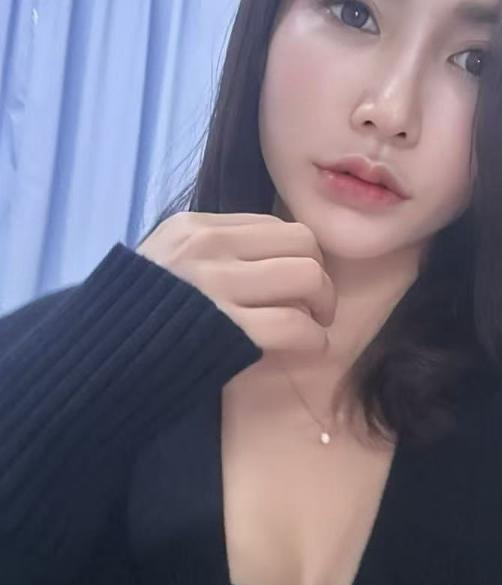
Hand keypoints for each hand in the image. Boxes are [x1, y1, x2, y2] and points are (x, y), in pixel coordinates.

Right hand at [136, 212, 335, 353]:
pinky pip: (294, 325)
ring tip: (315, 327)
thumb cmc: (136, 317)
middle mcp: (207, 248)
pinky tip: (309, 348)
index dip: (299, 255)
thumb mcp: (166, 261)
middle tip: (317, 306)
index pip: (275, 225)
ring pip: (307, 277)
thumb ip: (211, 251)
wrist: (96, 359)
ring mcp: (215, 287)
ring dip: (322, 306)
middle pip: (302, 243)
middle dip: (321, 277)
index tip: (298, 282)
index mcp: (195, 227)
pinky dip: (314, 339)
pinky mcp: (225, 330)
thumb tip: (271, 254)